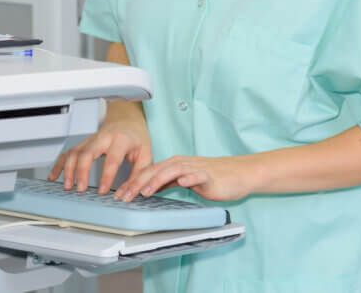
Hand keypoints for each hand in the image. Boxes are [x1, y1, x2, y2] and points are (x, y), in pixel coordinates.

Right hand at [48, 117, 151, 193]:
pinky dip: (59, 164)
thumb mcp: (145, 155)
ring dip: (68, 169)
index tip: (102, 191)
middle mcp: (103, 138)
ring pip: (74, 152)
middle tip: (81, 189)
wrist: (127, 121)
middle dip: (82, 172)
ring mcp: (90, 140)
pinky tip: (54, 176)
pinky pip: (68, 153)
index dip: (106, 176)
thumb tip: (127, 194)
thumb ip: (137, 176)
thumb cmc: (136, 138)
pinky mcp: (83, 143)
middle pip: (87, 153)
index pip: (112, 159)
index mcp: (120, 140)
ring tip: (68, 186)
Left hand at [114, 155, 252, 202]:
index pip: (149, 172)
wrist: (239, 173)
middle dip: (138, 183)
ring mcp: (195, 168)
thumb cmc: (214, 178)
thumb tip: (150, 187)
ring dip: (157, 180)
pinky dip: (189, 178)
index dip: (134, 182)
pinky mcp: (209, 175)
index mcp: (174, 165)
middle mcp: (182, 164)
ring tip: (146, 191)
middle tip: (125, 196)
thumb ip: (169, 182)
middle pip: (155, 170)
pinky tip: (181, 183)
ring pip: (172, 171)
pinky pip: (197, 175)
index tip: (121, 195)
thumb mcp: (186, 179)